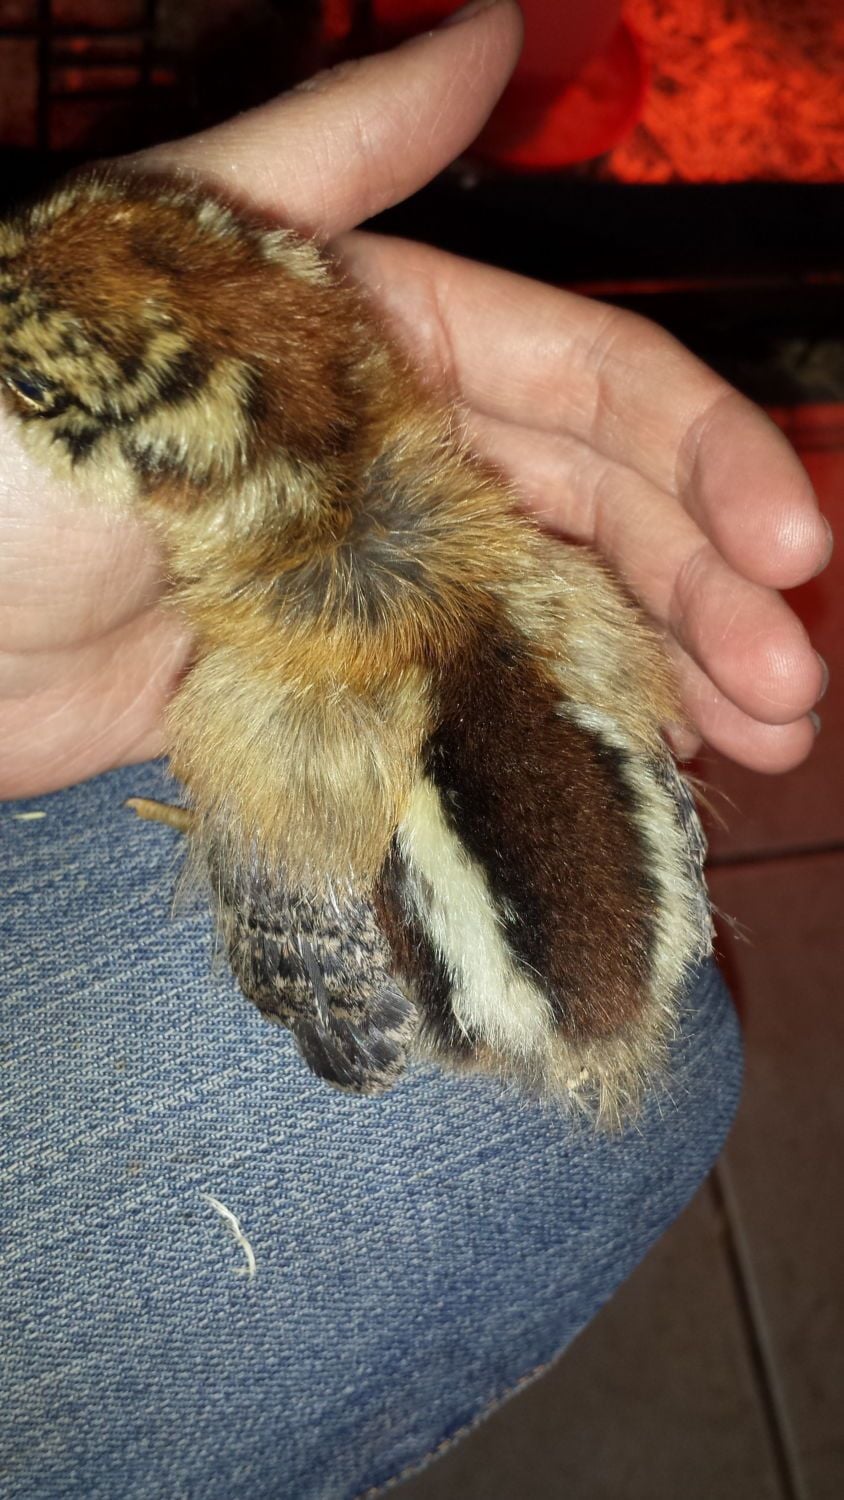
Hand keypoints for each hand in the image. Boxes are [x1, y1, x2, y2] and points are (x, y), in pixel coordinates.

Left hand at [0, 0, 829, 798]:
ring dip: (663, 667)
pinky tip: (643, 760)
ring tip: (760, 736)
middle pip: (599, 514)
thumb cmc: (4, 436)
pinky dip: (561, 725)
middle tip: (790, 687)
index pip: (589, 389)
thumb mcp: (168, 262)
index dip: (704, 464)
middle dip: (709, 593)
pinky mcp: (334, 681)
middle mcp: (397, 451)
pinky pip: (478, 696)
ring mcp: (371, 577)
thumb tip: (489, 30)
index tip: (788, 552)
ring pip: (556, 610)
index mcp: (384, 340)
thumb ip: (334, 155)